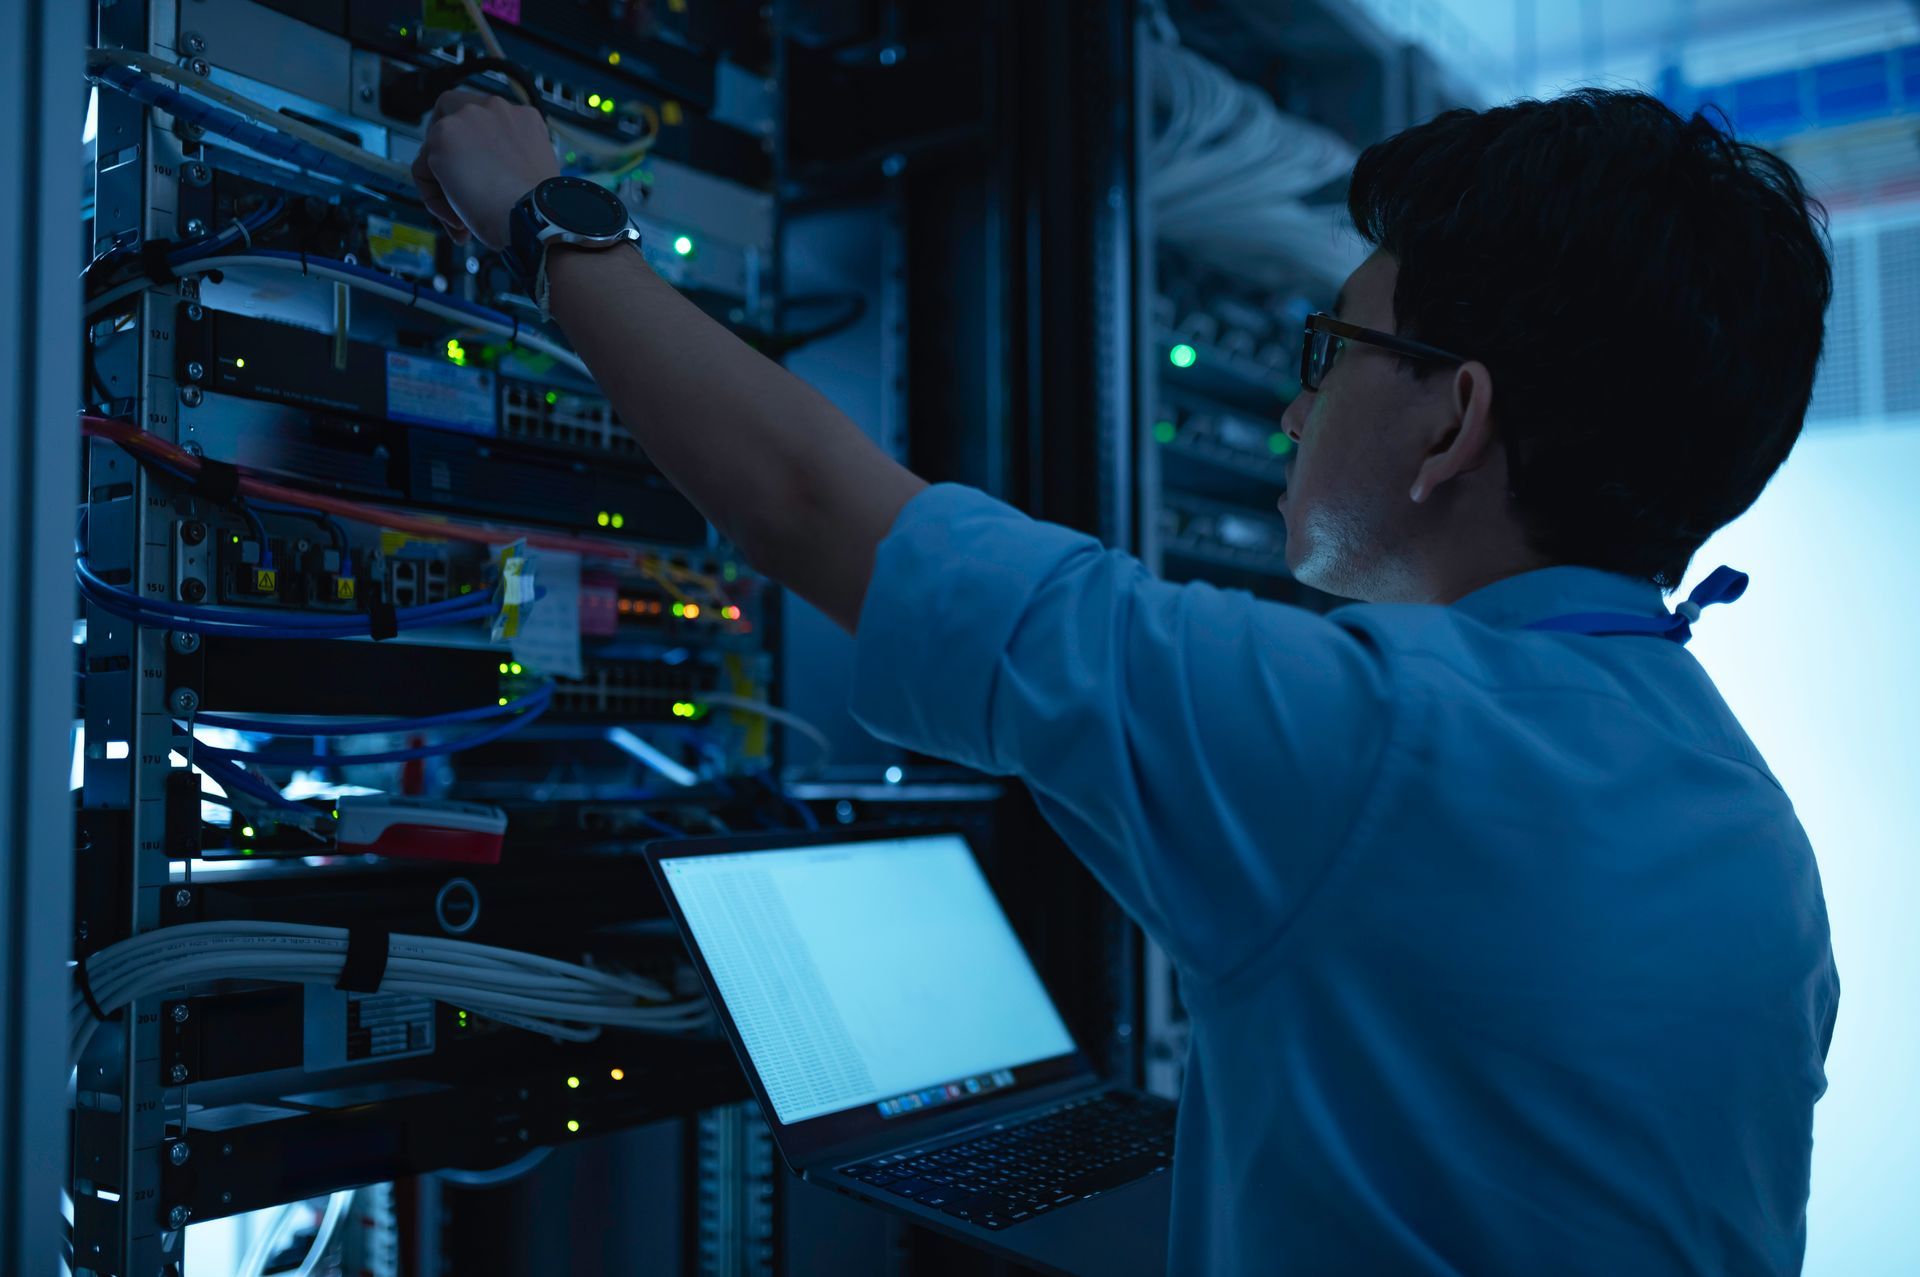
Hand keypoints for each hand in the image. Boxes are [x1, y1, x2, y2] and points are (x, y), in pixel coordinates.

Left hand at [410, 90, 558, 249]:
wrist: (535, 219)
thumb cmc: (538, 208)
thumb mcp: (530, 174)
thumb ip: (506, 162)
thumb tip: (482, 175)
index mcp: (523, 118)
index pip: (484, 124)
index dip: (475, 151)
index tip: (477, 173)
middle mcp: (495, 108)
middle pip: (453, 123)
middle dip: (450, 160)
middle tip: (458, 189)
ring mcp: (467, 118)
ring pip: (435, 150)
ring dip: (444, 186)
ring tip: (462, 217)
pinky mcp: (442, 137)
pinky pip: (423, 170)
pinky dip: (434, 199)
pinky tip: (457, 219)